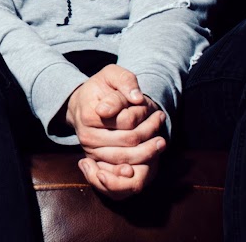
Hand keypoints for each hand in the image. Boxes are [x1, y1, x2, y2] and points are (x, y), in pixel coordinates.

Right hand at [64, 65, 164, 197]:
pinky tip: (150, 158)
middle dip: (150, 133)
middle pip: (129, 142)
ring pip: (126, 159)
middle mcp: (87, 137)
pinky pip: (119, 170)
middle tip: (162, 122)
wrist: (83, 103)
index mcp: (89, 116)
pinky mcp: (97, 160)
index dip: (144, 117)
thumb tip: (137, 98)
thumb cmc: (100, 87)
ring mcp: (92, 151)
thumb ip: (125, 81)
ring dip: (148, 152)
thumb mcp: (111, 74)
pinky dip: (136, 167)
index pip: (126, 122)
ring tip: (162, 141)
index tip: (155, 109)